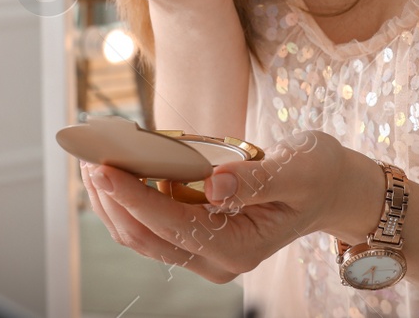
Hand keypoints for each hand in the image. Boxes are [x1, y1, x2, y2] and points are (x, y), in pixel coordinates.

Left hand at [76, 129, 342, 283]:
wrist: (330, 189)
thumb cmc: (317, 174)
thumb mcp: (299, 169)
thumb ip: (256, 179)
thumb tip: (214, 183)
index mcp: (240, 248)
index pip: (173, 227)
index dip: (134, 198)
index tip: (105, 168)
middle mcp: (218, 260)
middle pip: (147, 239)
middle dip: (112, 200)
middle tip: (88, 158)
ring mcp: (205, 252)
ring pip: (143, 236)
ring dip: (113, 202)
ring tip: (92, 160)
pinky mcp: (197, 236)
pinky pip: (152, 225)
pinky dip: (130, 199)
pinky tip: (117, 170)